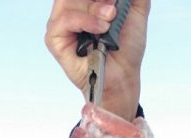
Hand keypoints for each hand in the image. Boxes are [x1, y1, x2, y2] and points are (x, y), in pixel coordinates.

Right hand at [45, 0, 150, 119]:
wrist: (124, 76)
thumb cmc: (126, 48)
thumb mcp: (136, 10)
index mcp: (85, 1)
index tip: (112, 0)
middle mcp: (71, 9)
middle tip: (113, 7)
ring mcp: (61, 23)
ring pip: (70, 1)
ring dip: (95, 8)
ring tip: (110, 18)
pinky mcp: (55, 39)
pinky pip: (65, 19)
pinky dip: (85, 21)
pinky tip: (101, 29)